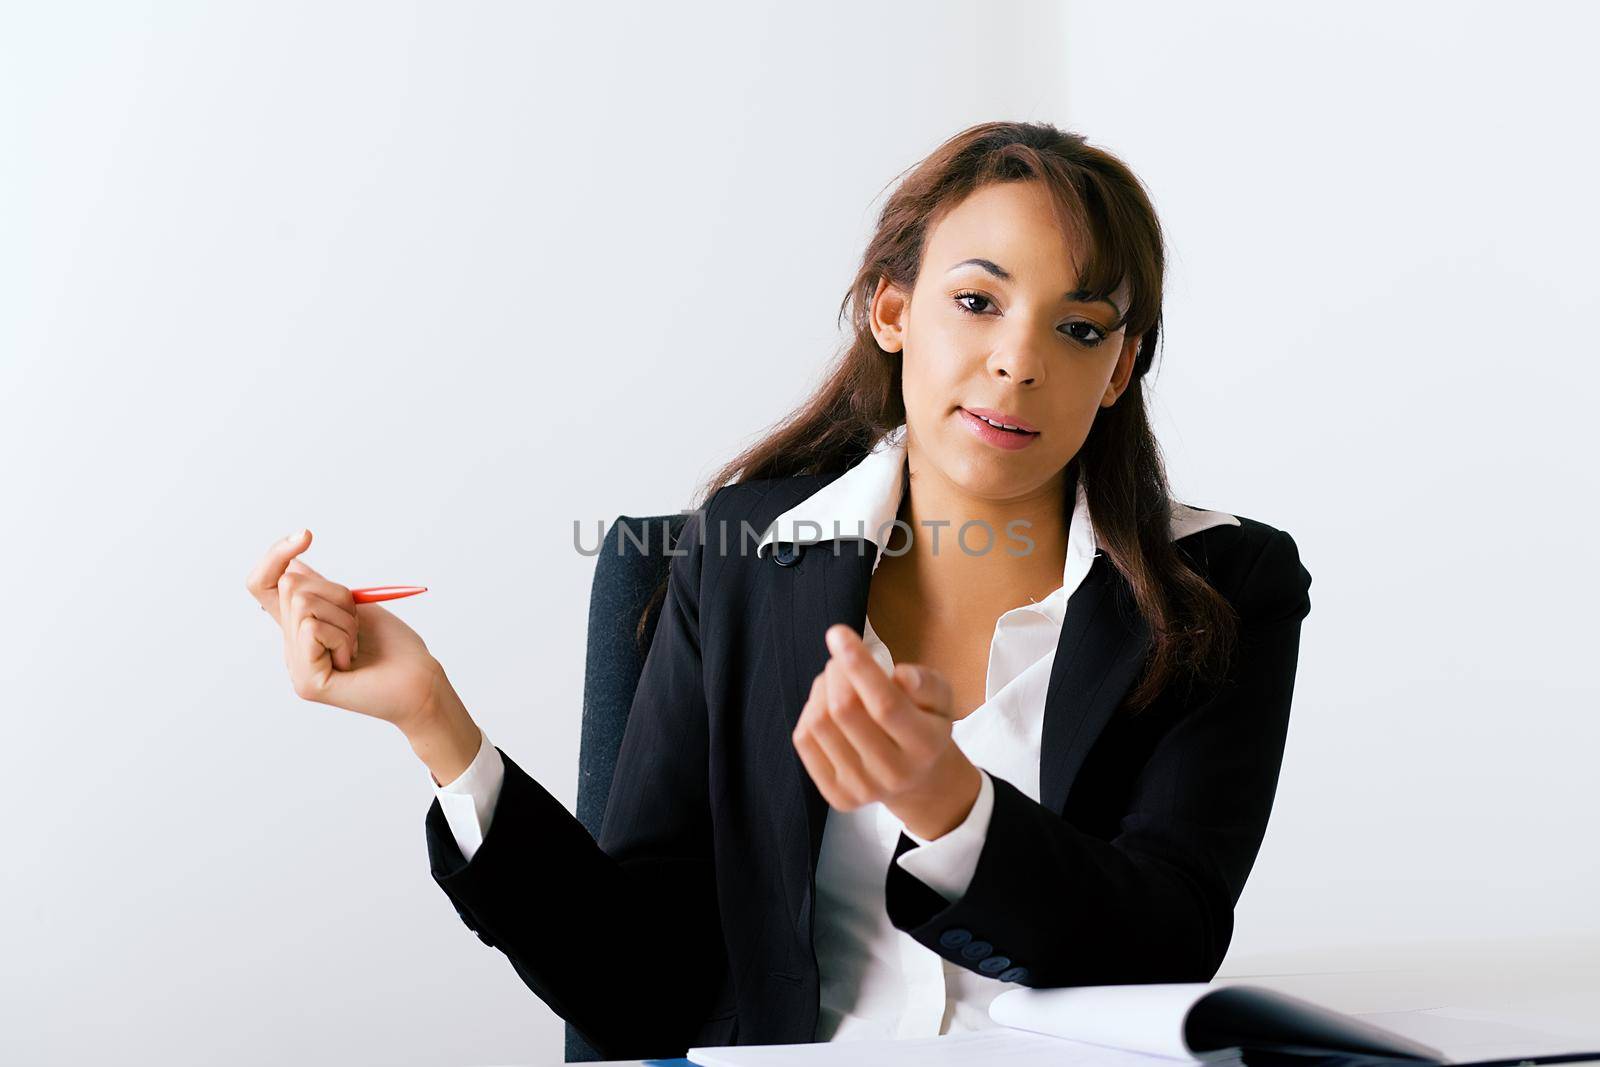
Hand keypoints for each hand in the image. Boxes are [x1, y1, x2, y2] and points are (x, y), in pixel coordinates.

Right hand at [245, 528, 446, 736]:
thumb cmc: (396, 647)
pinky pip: (312, 627)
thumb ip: (319, 588)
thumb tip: (291, 563)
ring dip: (344, 617)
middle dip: (336, 594)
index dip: (275, 555)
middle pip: (290, 585)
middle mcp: (292, 649)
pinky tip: (353, 660)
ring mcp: (296, 667)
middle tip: (358, 625)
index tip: (306, 534)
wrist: (422, 683)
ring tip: (357, 644)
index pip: (264, 584)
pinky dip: (343, 636)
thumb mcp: (354, 606)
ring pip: (302, 603)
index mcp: (299, 630)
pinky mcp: (307, 682)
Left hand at [791, 623, 982, 839]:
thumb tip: (899, 676)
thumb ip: (926, 683)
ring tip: (838, 682)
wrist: (918, 780)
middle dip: (837, 671)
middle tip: (842, 657)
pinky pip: (805, 740)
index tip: (838, 633)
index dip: (858, 666)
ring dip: (822, 689)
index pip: (886, 704)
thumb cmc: (926, 724)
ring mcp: (862, 788)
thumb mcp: (941, 698)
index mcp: (925, 745)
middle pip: (845, 711)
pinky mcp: (836, 795)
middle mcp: (894, 773)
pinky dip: (810, 710)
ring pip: (820, 723)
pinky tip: (827, 705)